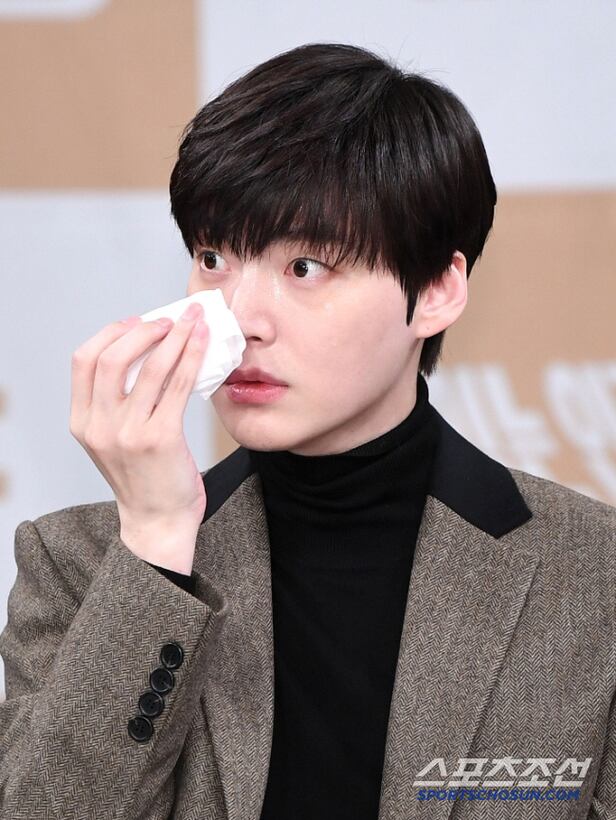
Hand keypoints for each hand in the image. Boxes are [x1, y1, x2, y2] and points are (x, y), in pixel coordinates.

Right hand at [69, 302, 209, 572]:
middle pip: (112, 358)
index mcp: (82, 422)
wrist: (158, 522)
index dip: (109, 335)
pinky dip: (192, 358)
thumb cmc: (144, 478)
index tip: (134, 323)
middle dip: (143, 330)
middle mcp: (99, 426)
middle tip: (167, 320)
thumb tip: (148, 353)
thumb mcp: (114, 439)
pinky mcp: (161, 438)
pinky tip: (204, 345)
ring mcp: (129, 433)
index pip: (83, 362)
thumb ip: (118, 404)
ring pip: (151, 367)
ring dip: (175, 337)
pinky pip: (178, 386)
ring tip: (192, 323)